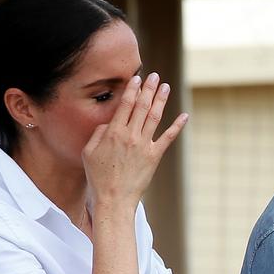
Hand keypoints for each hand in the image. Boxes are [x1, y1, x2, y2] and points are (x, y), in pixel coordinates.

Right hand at [83, 72, 186, 211]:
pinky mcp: (155, 156)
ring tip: (166, 87)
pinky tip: (184, 116)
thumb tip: (110, 122)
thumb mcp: (89, 152)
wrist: (114, 198)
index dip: (133, 89)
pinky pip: (168, 138)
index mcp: (113, 132)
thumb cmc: (98, 176)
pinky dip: (177, 126)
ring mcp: (144, 145)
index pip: (125, 104)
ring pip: (155, 117)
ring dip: (161, 100)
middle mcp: (130, 135)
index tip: (137, 78)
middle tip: (155, 76)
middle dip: (149, 89)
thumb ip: (98, 133)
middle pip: (142, 106)